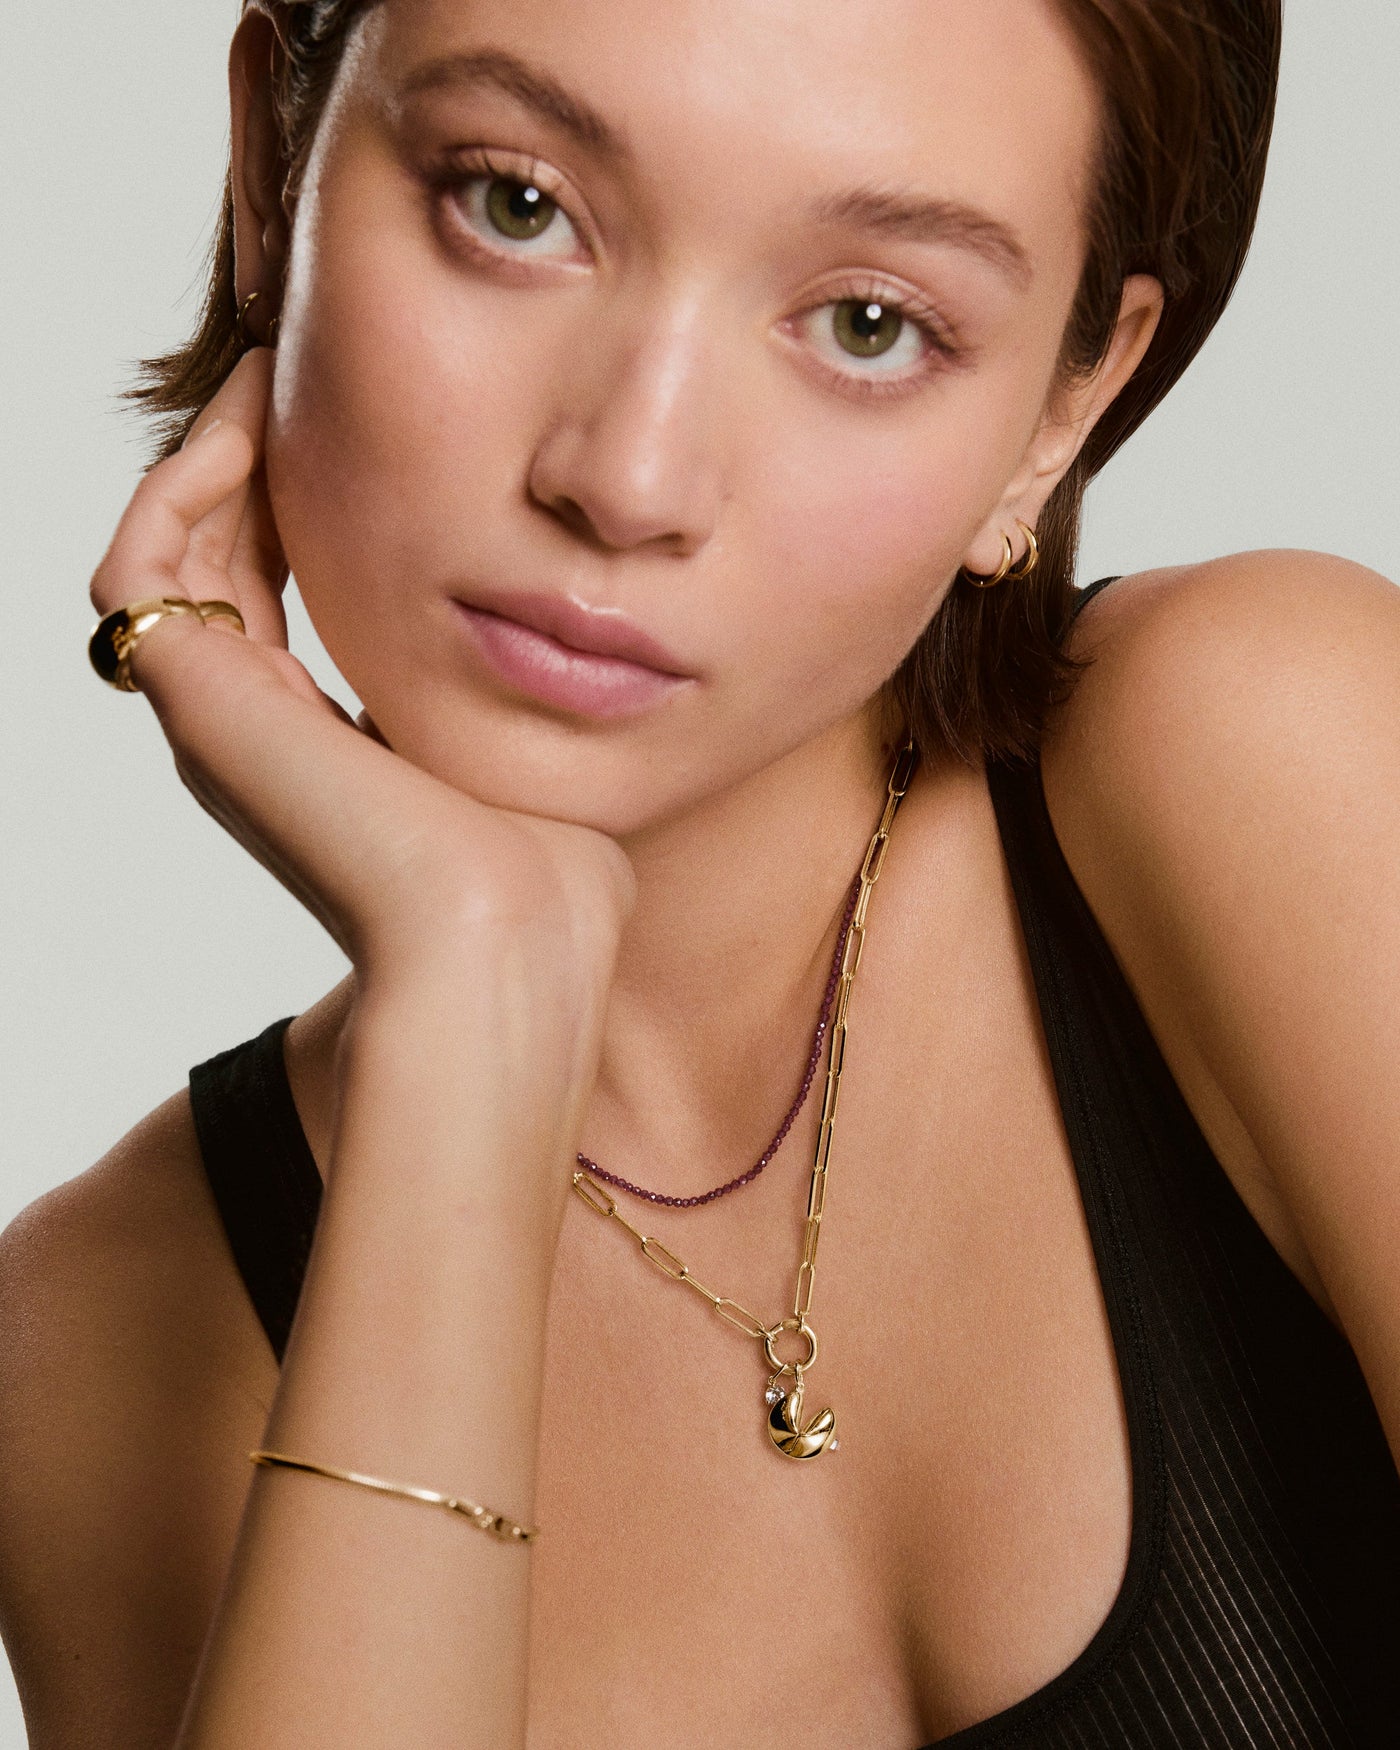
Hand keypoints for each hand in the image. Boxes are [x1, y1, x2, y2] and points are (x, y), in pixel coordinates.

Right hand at [88, 347, 633, 1061]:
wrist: (504, 940)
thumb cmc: (541, 872)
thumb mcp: (521, 749)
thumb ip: (507, 689)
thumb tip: (563, 626)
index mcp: (320, 742)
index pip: (276, 588)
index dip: (302, 495)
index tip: (350, 415)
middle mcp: (254, 730)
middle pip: (220, 557)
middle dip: (257, 458)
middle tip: (298, 367)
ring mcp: (217, 721)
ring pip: (173, 550)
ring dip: (216, 454)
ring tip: (272, 376)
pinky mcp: (197, 704)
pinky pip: (140, 565)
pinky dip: (182, 486)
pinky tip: (254, 427)